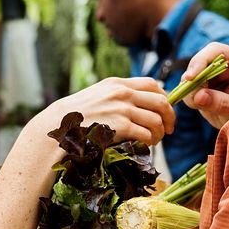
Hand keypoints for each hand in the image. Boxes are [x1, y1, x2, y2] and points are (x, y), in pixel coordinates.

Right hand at [34, 77, 174, 146]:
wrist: (59, 126)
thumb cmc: (77, 115)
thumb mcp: (98, 96)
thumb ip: (117, 95)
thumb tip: (139, 103)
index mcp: (117, 83)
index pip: (152, 84)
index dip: (165, 96)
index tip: (166, 110)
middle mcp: (122, 93)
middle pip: (160, 101)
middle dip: (169, 116)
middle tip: (169, 129)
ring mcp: (121, 109)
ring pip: (156, 119)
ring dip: (160, 132)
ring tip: (156, 140)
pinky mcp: (120, 126)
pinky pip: (146, 134)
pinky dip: (150, 141)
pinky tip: (146, 145)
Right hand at [181, 43, 228, 128]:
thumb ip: (221, 103)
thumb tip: (198, 96)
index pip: (216, 51)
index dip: (200, 62)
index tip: (190, 78)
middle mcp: (224, 64)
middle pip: (199, 62)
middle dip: (192, 80)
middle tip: (194, 99)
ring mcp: (212, 74)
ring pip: (190, 76)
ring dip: (189, 91)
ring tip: (202, 106)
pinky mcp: (203, 85)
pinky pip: (188, 88)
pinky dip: (189, 97)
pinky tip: (199, 106)